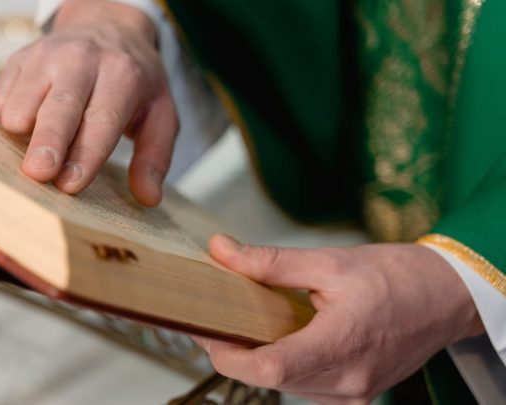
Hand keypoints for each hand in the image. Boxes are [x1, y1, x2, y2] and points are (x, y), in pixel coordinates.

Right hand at [0, 0, 177, 205]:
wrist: (107, 27)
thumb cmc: (132, 80)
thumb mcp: (160, 114)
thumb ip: (155, 157)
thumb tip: (148, 198)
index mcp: (122, 74)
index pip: (102, 119)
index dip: (85, 154)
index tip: (69, 184)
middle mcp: (83, 59)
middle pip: (60, 107)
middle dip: (48, 142)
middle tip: (38, 174)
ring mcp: (46, 55)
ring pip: (23, 101)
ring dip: (24, 133)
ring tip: (42, 149)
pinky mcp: (19, 58)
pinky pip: (1, 96)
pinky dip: (8, 118)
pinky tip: (29, 123)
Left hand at [195, 235, 483, 403]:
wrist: (447, 296)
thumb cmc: (400, 278)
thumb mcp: (330, 261)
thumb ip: (270, 262)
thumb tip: (222, 252)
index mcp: (342, 344)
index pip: (269, 369)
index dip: (228, 355)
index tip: (207, 331)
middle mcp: (348, 380)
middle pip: (270, 379)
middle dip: (237, 352)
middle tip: (219, 318)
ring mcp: (354, 392)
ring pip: (286, 386)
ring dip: (261, 359)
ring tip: (249, 323)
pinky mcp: (357, 393)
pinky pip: (307, 386)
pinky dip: (287, 364)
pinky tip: (283, 337)